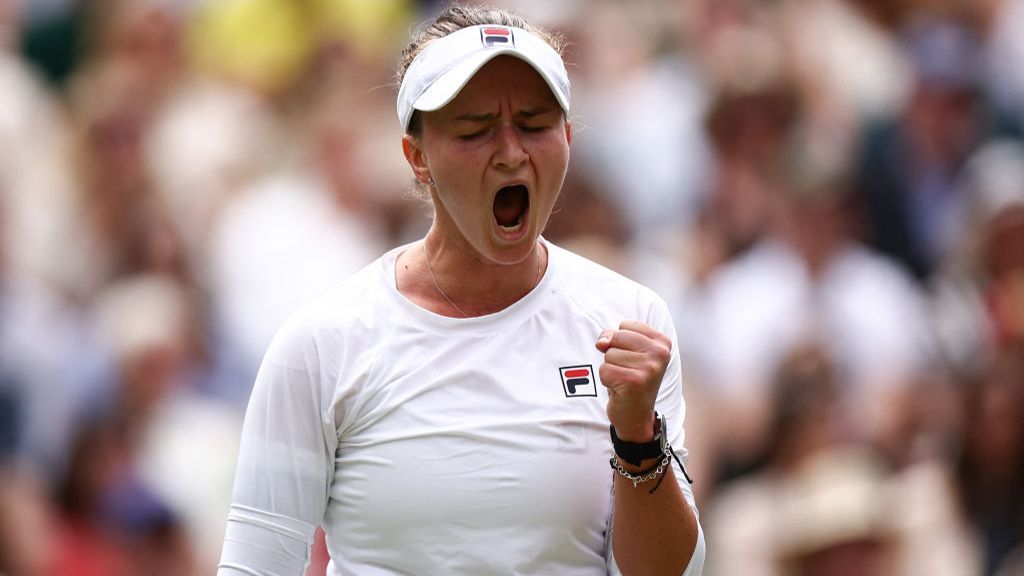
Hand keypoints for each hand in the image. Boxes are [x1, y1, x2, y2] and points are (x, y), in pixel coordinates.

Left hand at [595, 320, 671, 441]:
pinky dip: (607, 380)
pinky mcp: (633, 382)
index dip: (620, 342)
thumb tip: (601, 342)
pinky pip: (604, 370)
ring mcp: (648, 368)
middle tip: (628, 371)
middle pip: (616, 337)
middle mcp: (660, 354)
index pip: (625, 325)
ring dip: (611, 368)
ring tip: (624, 380)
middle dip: (615, 354)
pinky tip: (620, 388)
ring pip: (609, 354)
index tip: (633, 358)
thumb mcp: (627, 351)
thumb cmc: (631, 378)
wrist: (637, 415)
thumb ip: (613, 337)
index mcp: (662, 342)